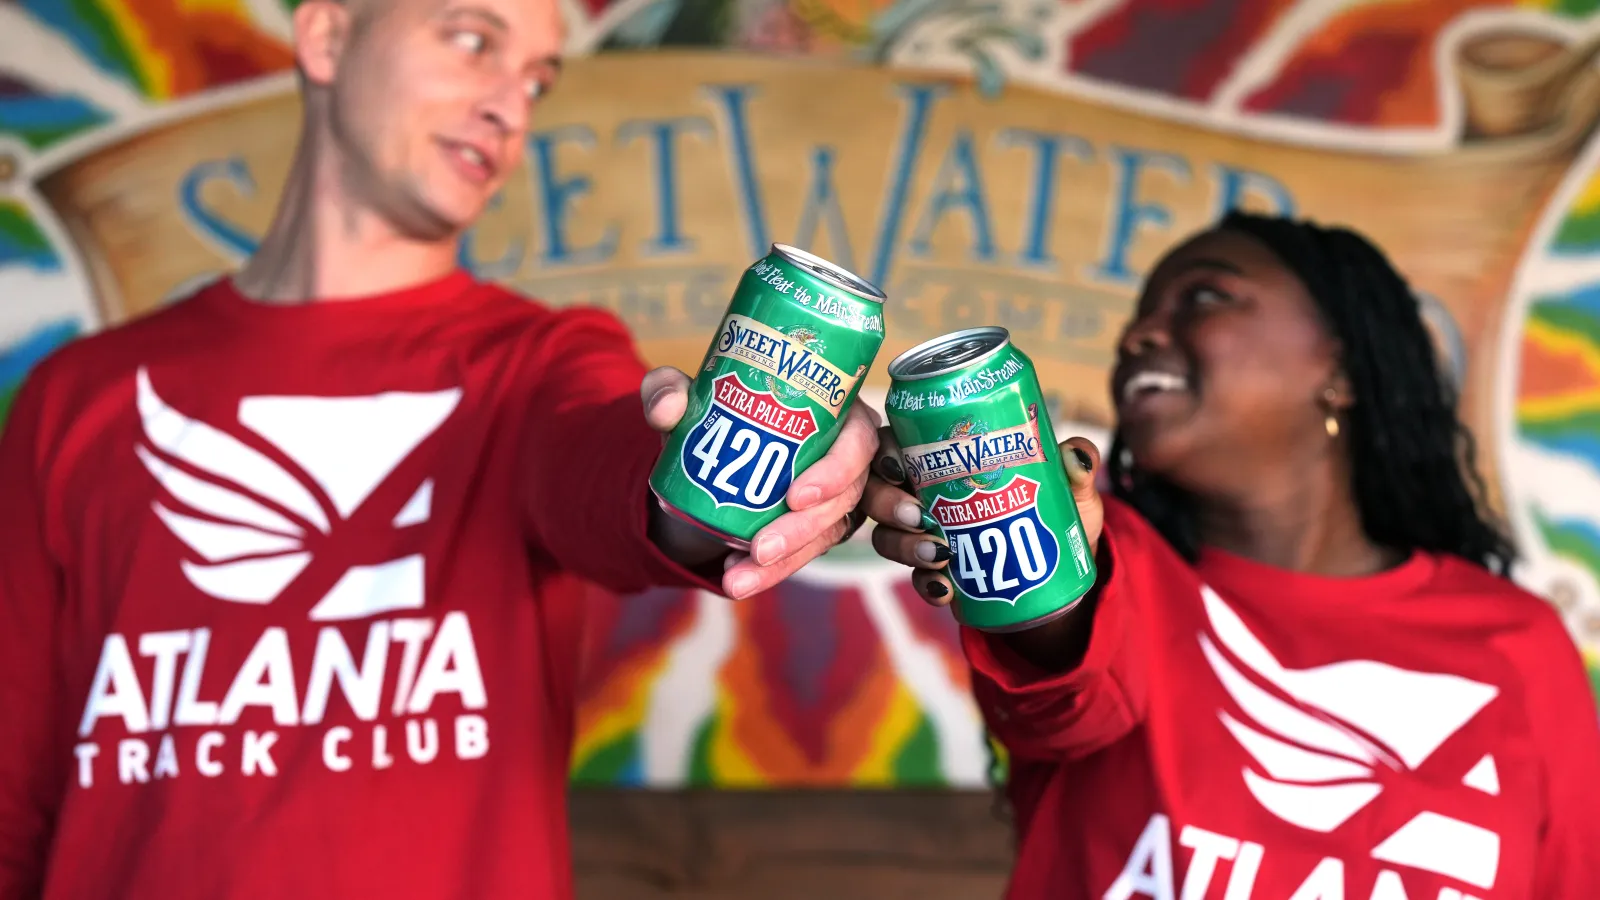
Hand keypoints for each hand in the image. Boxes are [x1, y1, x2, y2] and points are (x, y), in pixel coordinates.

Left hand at [641, 366, 881, 598]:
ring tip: (739, 577)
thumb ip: (667, 390)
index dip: (836, 472)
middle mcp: (843, 457)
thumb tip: (668, 409)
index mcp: (835, 412)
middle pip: (845, 498)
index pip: (858, 441)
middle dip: (802, 530)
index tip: (794, 496)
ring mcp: (834, 497)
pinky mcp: (817, 529)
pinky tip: (738, 578)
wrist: (704, 456)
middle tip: (760, 547)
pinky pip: (803, 555)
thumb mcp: (684, 396)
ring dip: (785, 561)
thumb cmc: (712, 410)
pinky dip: (771, 573)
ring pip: (825, 535)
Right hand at [860, 425, 1103, 605]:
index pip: (895, 443)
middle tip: (918, 514)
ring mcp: (922, 536)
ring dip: (904, 545)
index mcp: (942, 458)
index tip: (900, 464)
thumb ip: (1075, 469)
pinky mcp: (934, 574)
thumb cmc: (1053, 515)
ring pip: (886, 535)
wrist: (1058, 575)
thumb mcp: (1069, 490)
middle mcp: (921, 493)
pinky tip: (947, 590)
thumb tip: (1076, 456)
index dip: (884, 451)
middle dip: (887, 503)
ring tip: (939, 554)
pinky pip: (915, 578)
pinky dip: (927, 584)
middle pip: (876, 491)